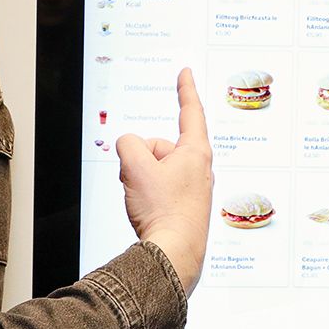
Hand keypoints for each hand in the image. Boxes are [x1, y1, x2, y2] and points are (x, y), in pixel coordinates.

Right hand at [116, 68, 213, 293]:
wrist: (173, 254)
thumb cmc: (163, 211)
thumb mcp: (135, 167)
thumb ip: (128, 144)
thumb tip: (129, 147)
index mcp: (196, 152)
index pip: (190, 111)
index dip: (185, 89)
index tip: (186, 74)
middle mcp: (200, 168)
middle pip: (161, 146)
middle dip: (142, 157)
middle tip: (137, 180)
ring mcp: (193, 188)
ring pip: (156, 169)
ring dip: (142, 179)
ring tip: (145, 201)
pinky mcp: (185, 206)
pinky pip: (158, 188)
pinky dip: (147, 195)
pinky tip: (148, 212)